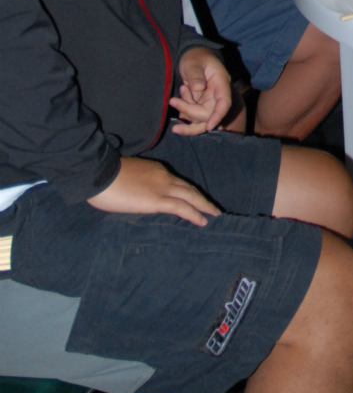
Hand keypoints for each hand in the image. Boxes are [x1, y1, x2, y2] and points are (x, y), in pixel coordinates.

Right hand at [87, 155, 219, 225]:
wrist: (98, 173)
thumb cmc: (105, 177)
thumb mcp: (126, 177)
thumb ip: (137, 185)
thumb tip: (137, 195)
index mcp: (156, 170)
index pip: (177, 182)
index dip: (188, 191)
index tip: (195, 199)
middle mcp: (164, 176)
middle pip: (189, 188)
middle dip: (202, 199)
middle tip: (213, 208)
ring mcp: (162, 188)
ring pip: (191, 197)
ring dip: (204, 206)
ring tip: (214, 214)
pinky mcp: (157, 200)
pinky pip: (182, 208)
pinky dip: (195, 214)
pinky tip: (203, 221)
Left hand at [170, 46, 231, 134]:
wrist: (192, 57)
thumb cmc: (195, 56)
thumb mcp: (193, 62)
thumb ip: (195, 74)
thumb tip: (198, 88)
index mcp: (220, 82)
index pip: (224, 102)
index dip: (218, 115)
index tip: (209, 126)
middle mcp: (217, 95)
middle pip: (209, 114)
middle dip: (190, 112)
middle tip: (173, 101)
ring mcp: (209, 101)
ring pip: (201, 119)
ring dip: (185, 113)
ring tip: (175, 99)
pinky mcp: (201, 105)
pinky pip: (194, 116)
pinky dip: (184, 112)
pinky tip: (178, 99)